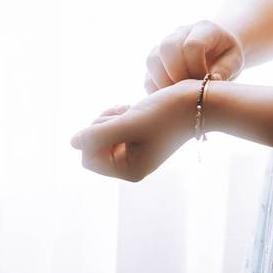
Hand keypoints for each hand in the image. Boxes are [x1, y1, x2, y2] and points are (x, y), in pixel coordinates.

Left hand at [69, 79, 199, 181]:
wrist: (200, 102)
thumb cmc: (167, 113)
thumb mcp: (130, 123)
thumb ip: (98, 134)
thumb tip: (73, 143)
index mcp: (129, 171)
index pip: (88, 159)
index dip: (93, 138)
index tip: (116, 122)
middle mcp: (131, 166)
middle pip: (92, 147)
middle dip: (102, 126)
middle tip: (125, 114)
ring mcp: (134, 151)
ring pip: (100, 134)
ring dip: (110, 117)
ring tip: (131, 110)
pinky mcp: (138, 136)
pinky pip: (113, 127)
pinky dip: (118, 115)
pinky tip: (134, 108)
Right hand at [144, 19, 242, 93]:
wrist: (215, 50)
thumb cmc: (226, 56)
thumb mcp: (235, 60)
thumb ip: (226, 68)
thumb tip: (212, 80)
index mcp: (204, 28)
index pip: (192, 45)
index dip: (197, 67)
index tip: (206, 81)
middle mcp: (180, 32)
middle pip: (167, 48)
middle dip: (178, 74)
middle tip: (190, 90)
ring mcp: (163, 45)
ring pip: (152, 60)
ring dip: (165, 83)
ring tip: (182, 96)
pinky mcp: (155, 62)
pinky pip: (148, 77)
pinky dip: (158, 91)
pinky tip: (173, 99)